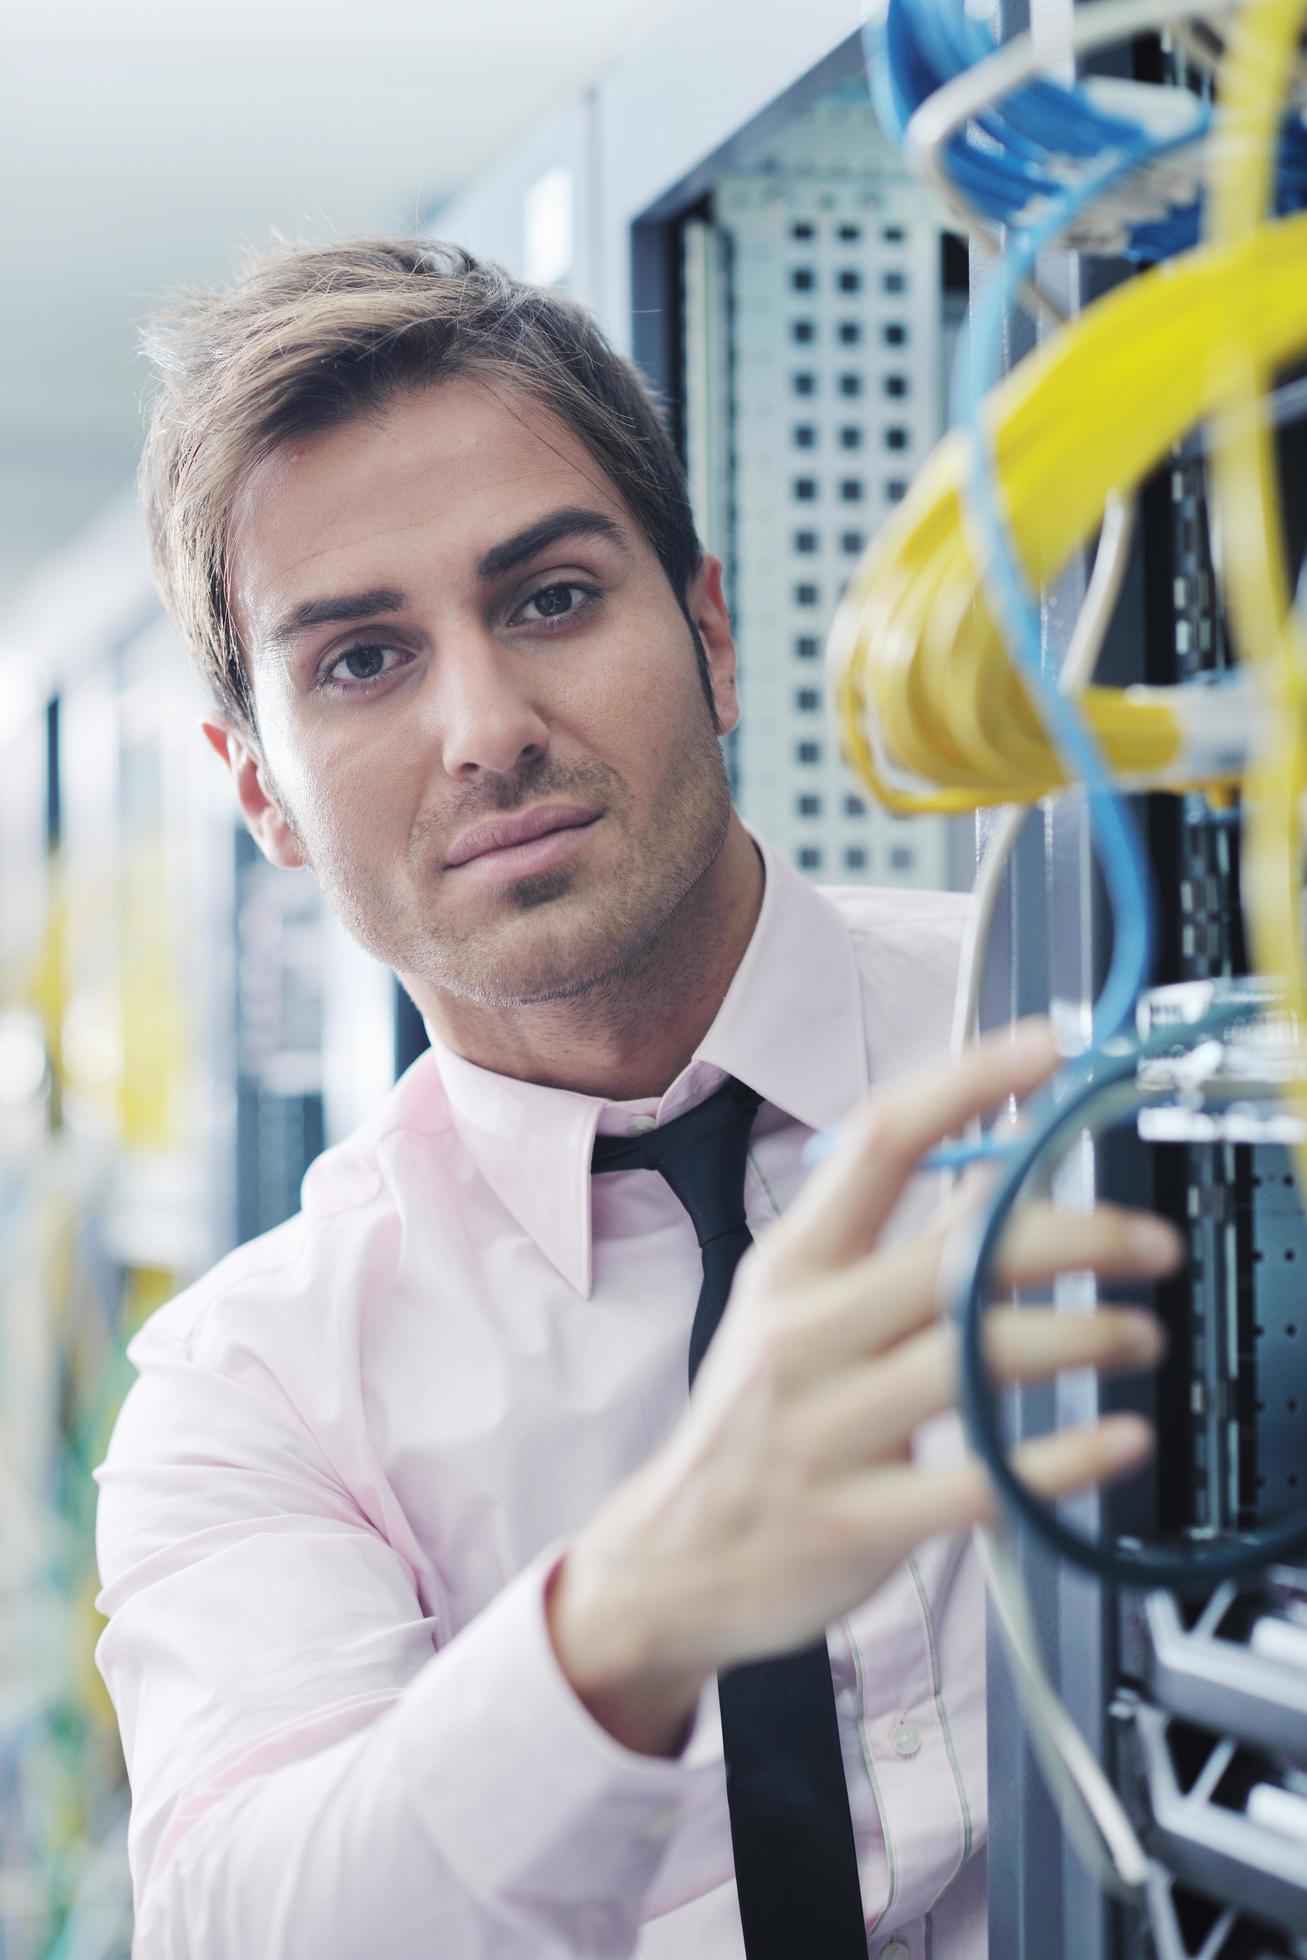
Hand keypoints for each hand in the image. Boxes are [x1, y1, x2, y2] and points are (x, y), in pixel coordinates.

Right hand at [548, 1020, 1179, 1750]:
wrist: (673, 1559)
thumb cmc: (751, 1422)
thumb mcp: (790, 1308)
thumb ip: (887, 1241)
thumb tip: (994, 1162)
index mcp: (791, 1266)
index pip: (881, 1141)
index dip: (971, 1084)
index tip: (1052, 1051)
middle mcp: (807, 1334)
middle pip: (961, 1252)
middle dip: (1080, 1235)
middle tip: (1149, 1244)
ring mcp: (829, 1430)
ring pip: (982, 1358)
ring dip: (1089, 1337)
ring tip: (1140, 1335)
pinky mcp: (861, 1519)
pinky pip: (983, 1478)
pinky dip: (1066, 1458)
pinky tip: (1117, 1437)